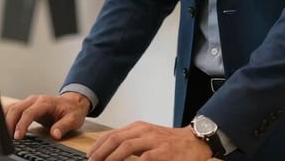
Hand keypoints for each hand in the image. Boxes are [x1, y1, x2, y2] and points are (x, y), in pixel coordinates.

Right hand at [4, 92, 90, 139]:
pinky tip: (2, 126)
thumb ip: (63, 126)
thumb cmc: (72, 111)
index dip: (22, 125)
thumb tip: (55, 134)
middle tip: (7, 139)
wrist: (72, 103)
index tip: (18, 137)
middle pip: (16, 109)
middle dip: (9, 123)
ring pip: (12, 108)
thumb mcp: (73, 119)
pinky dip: (6, 117)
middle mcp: (35, 100)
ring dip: (5, 120)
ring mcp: (29, 102)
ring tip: (3, 135)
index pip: (29, 112)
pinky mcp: (26, 107)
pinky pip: (13, 110)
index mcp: (45, 102)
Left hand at [87, 121, 212, 160]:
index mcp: (138, 127)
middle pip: (115, 139)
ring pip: (126, 146)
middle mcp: (144, 131)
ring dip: (111, 158)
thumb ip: (132, 142)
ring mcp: (154, 141)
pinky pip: (144, 159)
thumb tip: (111, 154)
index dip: (98, 145)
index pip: (112, 134)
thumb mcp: (148, 137)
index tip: (89, 156)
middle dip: (100, 153)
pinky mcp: (163, 153)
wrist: (194, 141)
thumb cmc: (170, 142)